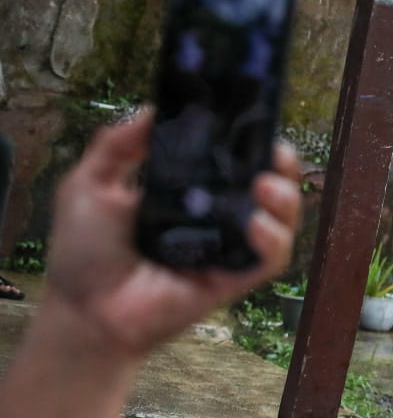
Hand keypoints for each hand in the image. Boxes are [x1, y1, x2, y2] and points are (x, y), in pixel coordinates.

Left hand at [41, 112, 301, 359]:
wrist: (84, 309)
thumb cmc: (84, 251)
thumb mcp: (90, 185)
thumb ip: (116, 145)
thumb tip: (152, 108)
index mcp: (188, 190)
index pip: (232, 158)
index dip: (249, 139)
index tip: (252, 117)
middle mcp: (216, 215)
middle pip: (269, 184)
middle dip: (281, 165)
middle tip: (274, 151)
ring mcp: (229, 247)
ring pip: (281, 219)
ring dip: (284, 199)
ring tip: (264, 186)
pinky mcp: (236, 278)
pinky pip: (270, 258)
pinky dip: (271, 238)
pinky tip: (255, 224)